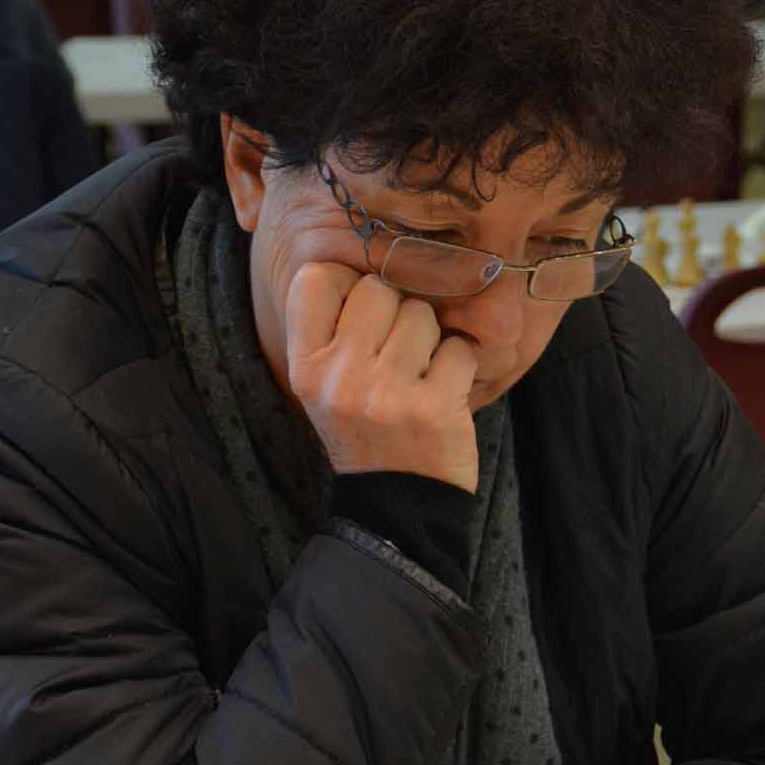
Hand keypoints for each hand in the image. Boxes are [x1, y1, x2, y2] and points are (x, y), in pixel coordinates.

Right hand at [285, 264, 478, 492]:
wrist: (397, 507)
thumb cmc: (365, 434)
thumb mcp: (325, 388)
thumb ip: (333, 329)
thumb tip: (365, 258)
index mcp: (305, 368)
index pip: (316, 278)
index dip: (346, 286)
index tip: (359, 317)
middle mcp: (339, 378)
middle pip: (377, 288)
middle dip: (396, 314)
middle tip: (395, 357)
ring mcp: (387, 393)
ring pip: (422, 314)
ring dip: (431, 340)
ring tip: (418, 377)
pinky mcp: (434, 407)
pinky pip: (459, 349)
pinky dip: (460, 367)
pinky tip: (443, 394)